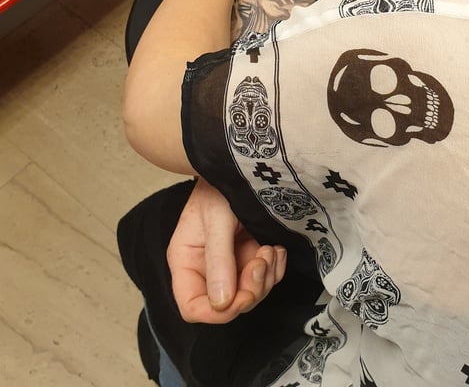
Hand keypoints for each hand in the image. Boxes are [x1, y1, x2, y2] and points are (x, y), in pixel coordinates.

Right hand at [167, 177, 286, 323]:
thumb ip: (219, 260)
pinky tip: (276, 248)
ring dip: (265, 276)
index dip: (216, 312)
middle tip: (262, 260)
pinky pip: (264, 278)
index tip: (241, 296)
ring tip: (270, 249)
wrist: (241, 164)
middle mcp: (206, 268)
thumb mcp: (217, 219)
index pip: (192, 306)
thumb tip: (221, 303)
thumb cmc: (220, 186)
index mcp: (186, 261)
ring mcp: (230, 263)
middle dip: (250, 288)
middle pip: (227, 304)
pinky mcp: (249, 255)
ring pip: (249, 294)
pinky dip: (274, 267)